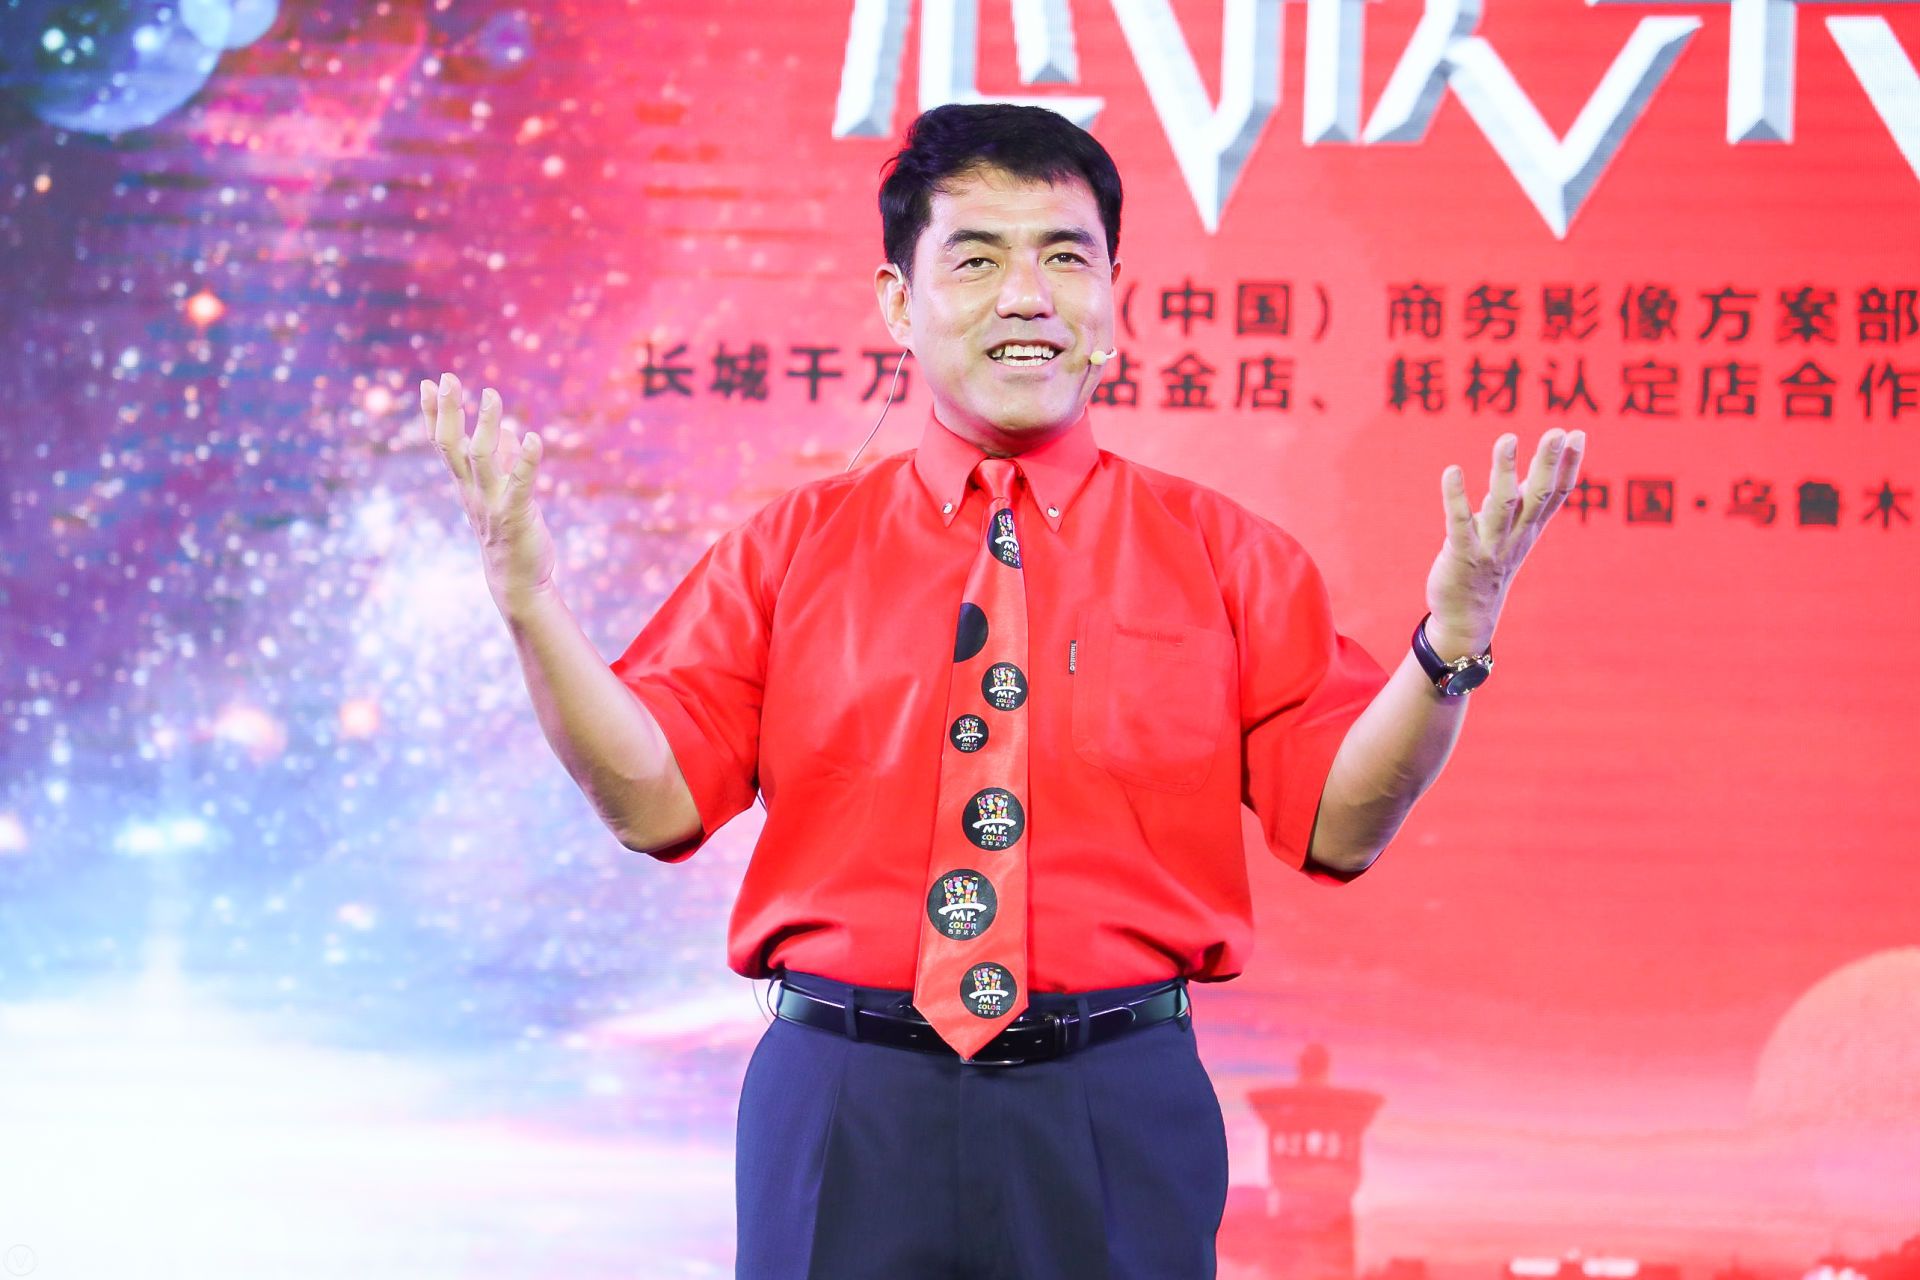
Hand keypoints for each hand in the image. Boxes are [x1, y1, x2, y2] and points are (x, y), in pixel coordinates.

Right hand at [422, 372, 555, 607]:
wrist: (517, 581)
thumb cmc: (510, 535)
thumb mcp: (503, 493)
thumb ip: (506, 463)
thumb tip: (512, 434)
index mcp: (466, 484)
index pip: (443, 444)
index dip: (435, 414)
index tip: (429, 384)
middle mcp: (472, 490)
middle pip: (452, 445)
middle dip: (449, 411)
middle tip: (446, 378)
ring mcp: (492, 502)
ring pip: (481, 458)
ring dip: (486, 425)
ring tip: (491, 394)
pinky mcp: (516, 514)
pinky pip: (520, 483)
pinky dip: (527, 460)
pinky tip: (534, 438)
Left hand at [1424, 429, 1586, 657]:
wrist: (1467, 617)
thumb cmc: (1489, 567)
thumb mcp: (1512, 534)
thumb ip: (1523, 504)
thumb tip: (1533, 469)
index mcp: (1529, 528)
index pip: (1556, 494)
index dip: (1569, 465)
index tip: (1579, 434)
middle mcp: (1515, 535)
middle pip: (1538, 495)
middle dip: (1548, 463)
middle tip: (1558, 432)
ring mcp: (1490, 546)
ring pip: (1503, 504)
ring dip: (1505, 471)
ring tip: (1508, 439)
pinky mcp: (1462, 555)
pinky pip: (1459, 523)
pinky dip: (1456, 497)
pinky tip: (1452, 471)